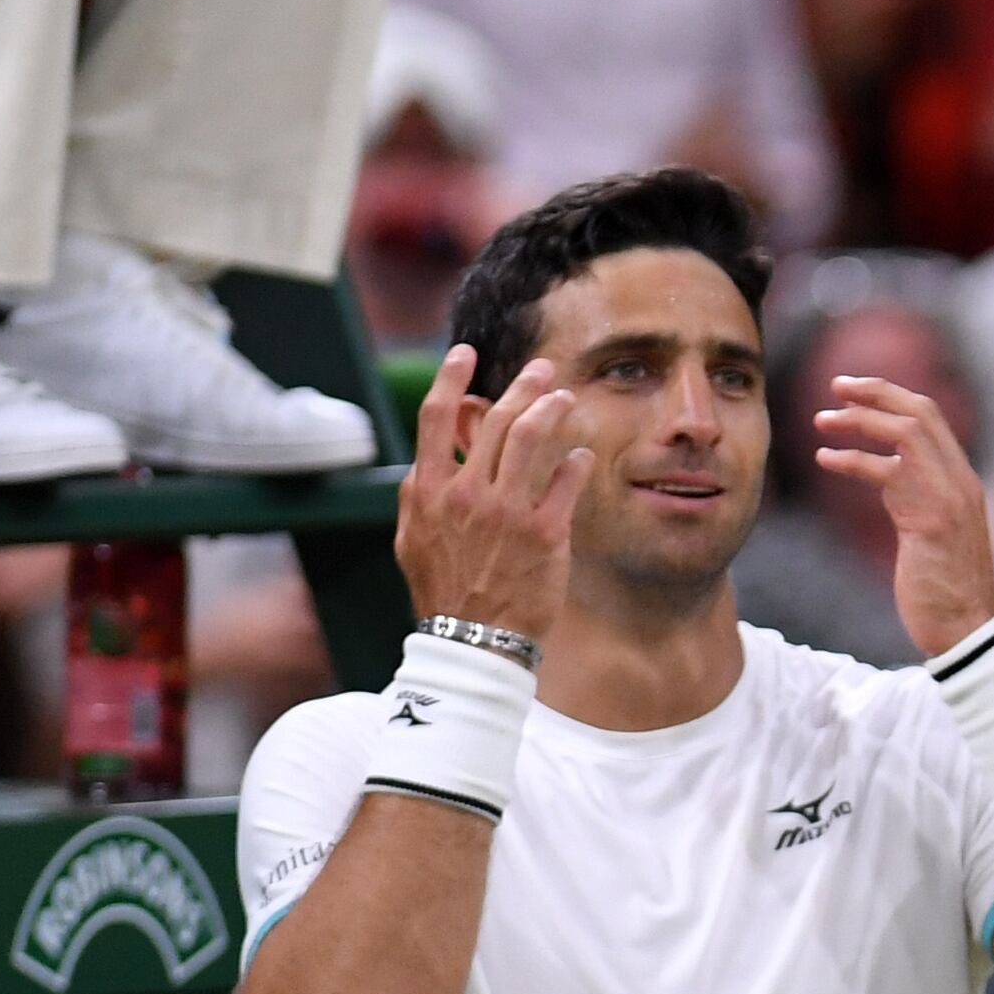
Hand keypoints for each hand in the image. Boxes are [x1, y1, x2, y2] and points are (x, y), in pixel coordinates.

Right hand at [396, 347, 587, 638]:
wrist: (473, 640)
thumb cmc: (442, 591)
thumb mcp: (411, 541)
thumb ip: (417, 497)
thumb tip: (424, 462)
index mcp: (428, 491)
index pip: (435, 419)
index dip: (451, 379)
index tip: (465, 353)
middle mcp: (466, 494)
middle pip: (495, 420)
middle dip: (521, 387)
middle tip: (541, 369)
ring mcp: (506, 512)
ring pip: (532, 439)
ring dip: (552, 409)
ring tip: (565, 397)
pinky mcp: (544, 533)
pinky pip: (565, 482)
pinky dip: (575, 461)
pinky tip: (582, 454)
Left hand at [808, 372, 993, 653]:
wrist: (966, 628)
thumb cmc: (946, 590)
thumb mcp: (935, 534)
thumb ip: (919, 500)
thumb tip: (892, 482)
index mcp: (963, 480)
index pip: (931, 417)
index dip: (892, 396)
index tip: (855, 389)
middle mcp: (960, 481)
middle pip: (921, 412)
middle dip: (876, 392)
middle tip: (837, 385)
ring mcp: (949, 498)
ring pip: (904, 434)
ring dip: (859, 420)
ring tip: (821, 420)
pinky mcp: (930, 520)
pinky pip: (885, 472)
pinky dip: (850, 460)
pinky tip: (824, 460)